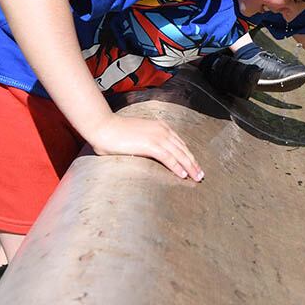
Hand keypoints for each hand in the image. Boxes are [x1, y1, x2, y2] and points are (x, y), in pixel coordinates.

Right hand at [88, 114, 203, 181]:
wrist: (104, 127)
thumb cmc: (116, 133)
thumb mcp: (138, 136)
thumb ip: (147, 143)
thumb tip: (150, 154)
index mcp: (160, 126)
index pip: (180, 143)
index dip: (188, 155)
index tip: (194, 165)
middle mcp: (162, 130)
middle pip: (183, 149)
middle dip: (193, 163)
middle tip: (200, 174)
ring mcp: (157, 137)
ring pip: (179, 154)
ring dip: (190, 167)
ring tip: (196, 177)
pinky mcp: (151, 145)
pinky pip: (168, 158)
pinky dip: (177, 167)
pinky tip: (183, 175)